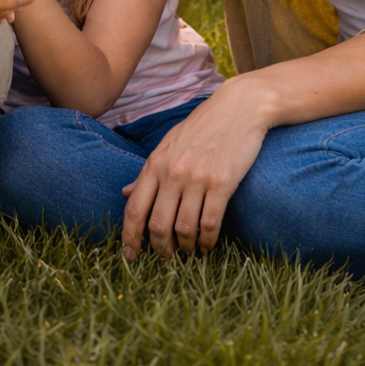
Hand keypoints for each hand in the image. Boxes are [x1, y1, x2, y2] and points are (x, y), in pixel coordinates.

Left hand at [121, 75, 270, 258]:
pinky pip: (210, 223)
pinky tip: (207, 244)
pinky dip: (207, 241)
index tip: (131, 256)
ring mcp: (196, 178)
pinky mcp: (222, 182)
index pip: (134, 208)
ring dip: (185, 248)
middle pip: (158, 224)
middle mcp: (172, 172)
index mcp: (156, 163)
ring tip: (189, 252)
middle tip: (166, 258)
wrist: (239, 107)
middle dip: (160, 249)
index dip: (130, 237)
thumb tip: (124, 192)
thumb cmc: (203, 126)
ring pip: (184, 228)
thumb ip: (149, 171)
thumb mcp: (169, 144)